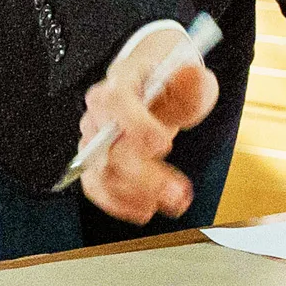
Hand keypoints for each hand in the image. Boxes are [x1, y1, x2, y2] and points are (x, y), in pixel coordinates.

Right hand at [78, 24, 219, 224]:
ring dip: (135, 195)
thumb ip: (193, 82)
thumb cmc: (170, 80)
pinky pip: (96, 188)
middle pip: (109, 148)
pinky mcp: (95, 162)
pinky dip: (119, 203)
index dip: (136, 125)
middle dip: (145, 176)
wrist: (152, 85)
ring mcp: (92, 139)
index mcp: (120, 81)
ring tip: (172, 204)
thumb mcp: (190, 75)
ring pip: (102, 174)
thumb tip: (190, 79)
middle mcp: (99, 112)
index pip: (116, 101)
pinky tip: (145, 210)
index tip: (164, 146)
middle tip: (178, 192)